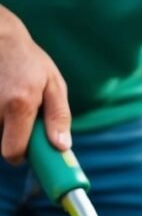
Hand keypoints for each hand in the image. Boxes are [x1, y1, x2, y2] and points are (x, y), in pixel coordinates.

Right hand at [0, 5, 70, 163]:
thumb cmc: (28, 60)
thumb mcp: (53, 84)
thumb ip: (59, 117)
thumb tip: (61, 146)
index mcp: (18, 105)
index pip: (12, 152)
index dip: (20, 155)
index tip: (25, 150)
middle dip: (9, 139)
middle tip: (18, 120)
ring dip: (0, 126)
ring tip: (7, 104)